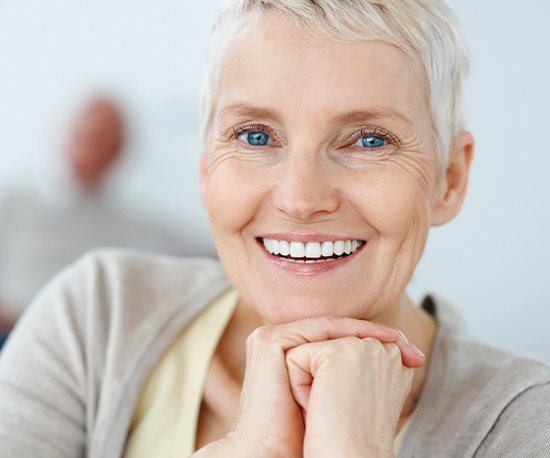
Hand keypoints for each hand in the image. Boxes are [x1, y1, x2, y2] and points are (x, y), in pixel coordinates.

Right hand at [193, 317, 415, 457]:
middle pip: (337, 331)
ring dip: (365, 331)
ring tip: (397, 340)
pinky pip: (315, 329)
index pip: (339, 339)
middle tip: (411, 348)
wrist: (277, 450)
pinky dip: (346, 332)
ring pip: (329, 328)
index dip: (375, 342)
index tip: (413, 356)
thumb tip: (397, 363)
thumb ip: (354, 375)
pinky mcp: (269, 340)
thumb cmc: (309, 434)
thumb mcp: (339, 399)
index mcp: (292, 354)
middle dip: (377, 335)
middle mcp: (281, 343)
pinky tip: (373, 340)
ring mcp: (272, 339)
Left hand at [286, 335, 421, 456]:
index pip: (345, 351)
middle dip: (323, 378)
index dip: (337, 381)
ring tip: (330, 408)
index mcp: (394, 358)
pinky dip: (298, 386)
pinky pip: (296, 357)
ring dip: (310, 382)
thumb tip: (338, 350)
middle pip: (327, 349)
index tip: (351, 411)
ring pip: (311, 352)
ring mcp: (361, 346)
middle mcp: (383, 348)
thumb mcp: (364, 394)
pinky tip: (318, 406)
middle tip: (342, 411)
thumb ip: (363, 366)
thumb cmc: (353, 437)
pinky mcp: (335, 351)